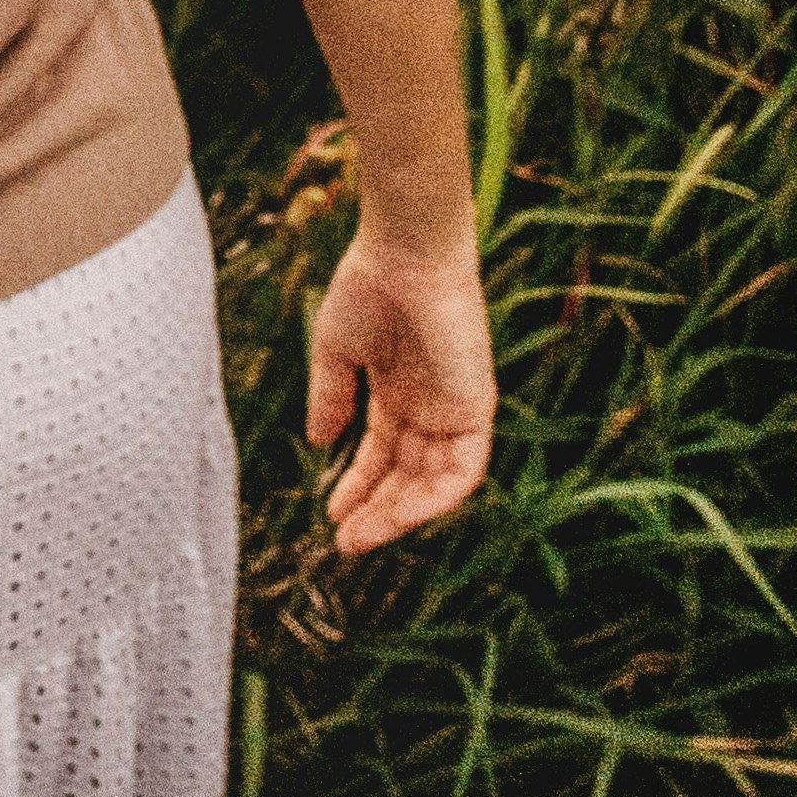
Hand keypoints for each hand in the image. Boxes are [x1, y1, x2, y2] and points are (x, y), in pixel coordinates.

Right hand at [305, 225, 494, 553]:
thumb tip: (319, 445)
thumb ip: (330, 399)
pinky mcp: (476, 409)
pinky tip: (402, 516)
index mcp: (397, 389)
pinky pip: (463, 471)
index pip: (382, 454)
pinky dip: (435, 499)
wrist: (405, 254)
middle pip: (406, 476)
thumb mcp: (336, 352)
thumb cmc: (368, 288)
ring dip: (400, 514)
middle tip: (346, 543)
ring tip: (363, 537)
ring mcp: (454, 409)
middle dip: (376, 511)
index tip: (332, 516)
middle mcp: (428, 405)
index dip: (358, 487)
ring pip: (433, 483)